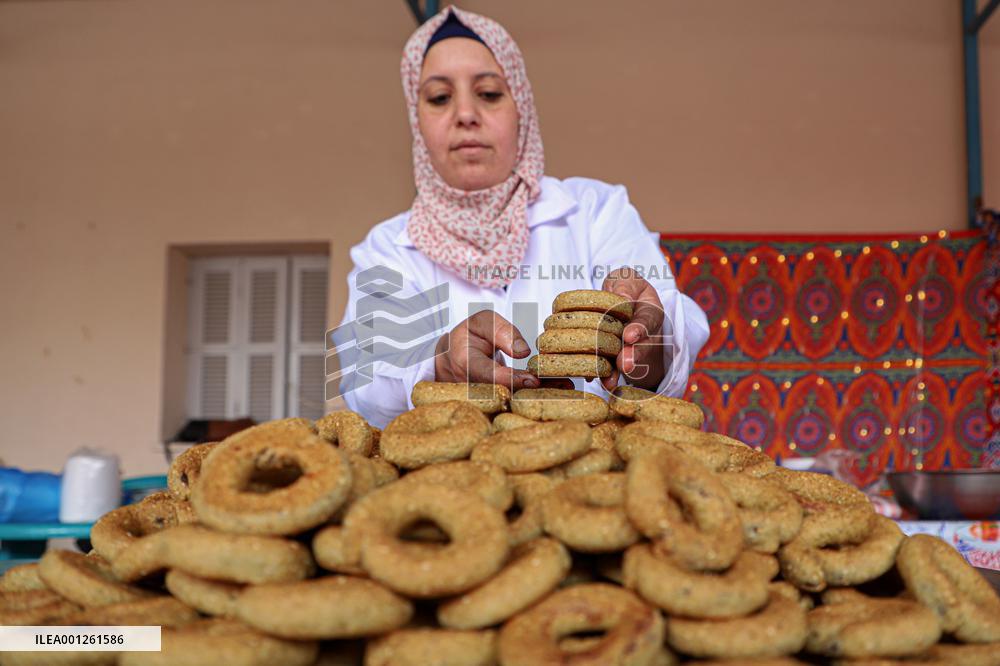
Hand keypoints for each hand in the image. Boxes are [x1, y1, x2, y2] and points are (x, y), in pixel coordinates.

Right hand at [435, 311, 571, 390]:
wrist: (454, 357)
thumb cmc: (470, 336)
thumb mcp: (481, 322)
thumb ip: (502, 331)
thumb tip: (524, 352)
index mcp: (464, 362)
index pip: (486, 374)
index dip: (508, 378)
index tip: (532, 379)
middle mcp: (473, 387)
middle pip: (505, 394)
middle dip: (533, 393)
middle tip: (562, 386)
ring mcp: (484, 400)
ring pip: (513, 402)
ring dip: (540, 397)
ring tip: (567, 388)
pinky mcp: (496, 405)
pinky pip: (517, 402)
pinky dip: (538, 397)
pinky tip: (561, 392)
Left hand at [600, 268, 666, 391]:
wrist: (622, 306)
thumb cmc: (623, 290)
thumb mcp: (626, 280)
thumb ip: (625, 285)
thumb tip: (620, 296)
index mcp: (650, 311)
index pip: (647, 320)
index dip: (639, 328)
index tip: (630, 336)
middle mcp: (645, 335)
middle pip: (640, 347)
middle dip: (632, 356)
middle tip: (624, 364)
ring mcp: (632, 350)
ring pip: (627, 362)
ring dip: (617, 371)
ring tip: (610, 381)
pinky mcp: (616, 361)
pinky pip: (611, 369)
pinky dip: (603, 375)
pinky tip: (593, 378)